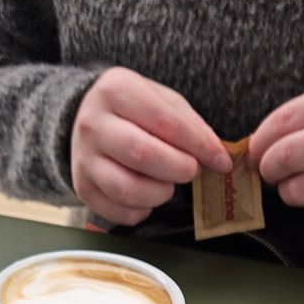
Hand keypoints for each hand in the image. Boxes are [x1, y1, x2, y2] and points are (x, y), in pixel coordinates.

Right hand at [71, 68, 230, 224]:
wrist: (87, 120)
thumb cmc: (134, 111)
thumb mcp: (163, 101)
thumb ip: (191, 126)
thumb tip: (218, 158)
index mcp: (116, 91)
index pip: (164, 121)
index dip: (199, 145)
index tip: (220, 161)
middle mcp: (93, 124)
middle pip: (143, 155)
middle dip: (179, 169)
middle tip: (191, 171)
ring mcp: (84, 158)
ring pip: (128, 189)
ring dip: (161, 194)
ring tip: (168, 185)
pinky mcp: (83, 188)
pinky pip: (120, 212)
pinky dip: (143, 210)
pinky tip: (147, 196)